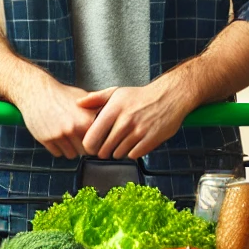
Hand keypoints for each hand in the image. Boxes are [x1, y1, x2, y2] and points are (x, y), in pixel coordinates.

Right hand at [15, 70, 98, 158]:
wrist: (37, 91)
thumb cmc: (62, 94)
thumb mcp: (84, 98)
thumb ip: (99, 110)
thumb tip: (115, 119)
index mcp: (87, 120)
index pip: (99, 144)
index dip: (97, 143)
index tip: (94, 141)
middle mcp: (74, 129)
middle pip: (85, 152)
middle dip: (84, 147)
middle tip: (79, 139)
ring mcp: (60, 135)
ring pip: (71, 155)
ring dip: (70, 149)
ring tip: (67, 136)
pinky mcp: (46, 139)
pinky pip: (57, 154)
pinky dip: (58, 148)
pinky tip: (56, 136)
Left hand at [78, 80, 192, 159]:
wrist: (169, 96)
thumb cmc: (141, 96)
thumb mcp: (117, 92)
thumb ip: (96, 98)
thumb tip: (79, 103)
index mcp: (113, 110)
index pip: (91, 138)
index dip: (89, 145)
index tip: (92, 145)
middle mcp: (125, 121)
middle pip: (104, 150)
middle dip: (104, 150)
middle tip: (108, 144)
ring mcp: (138, 132)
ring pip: (118, 154)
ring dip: (118, 151)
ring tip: (123, 141)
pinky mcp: (150, 140)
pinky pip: (133, 155)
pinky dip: (132, 152)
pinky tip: (134, 142)